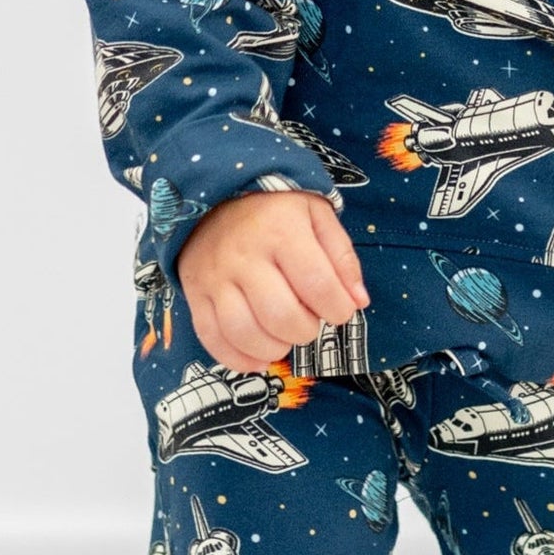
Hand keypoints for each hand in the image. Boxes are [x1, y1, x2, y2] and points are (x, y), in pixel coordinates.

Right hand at [174, 191, 370, 371]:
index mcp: (281, 230)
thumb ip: (341, 257)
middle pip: (281, 315)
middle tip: (310, 322)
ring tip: (286, 338)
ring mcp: (215, 276)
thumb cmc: (275, 208)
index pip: (317, 285)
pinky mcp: (195, 293)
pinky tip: (260, 357)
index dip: (338, 309)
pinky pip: (211, 338)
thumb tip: (358, 301)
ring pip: (244, 332)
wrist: (214, 195)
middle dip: (306, 330)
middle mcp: (244, 255)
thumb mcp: (317, 215)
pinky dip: (238, 358)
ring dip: (274, 348)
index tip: (340, 310)